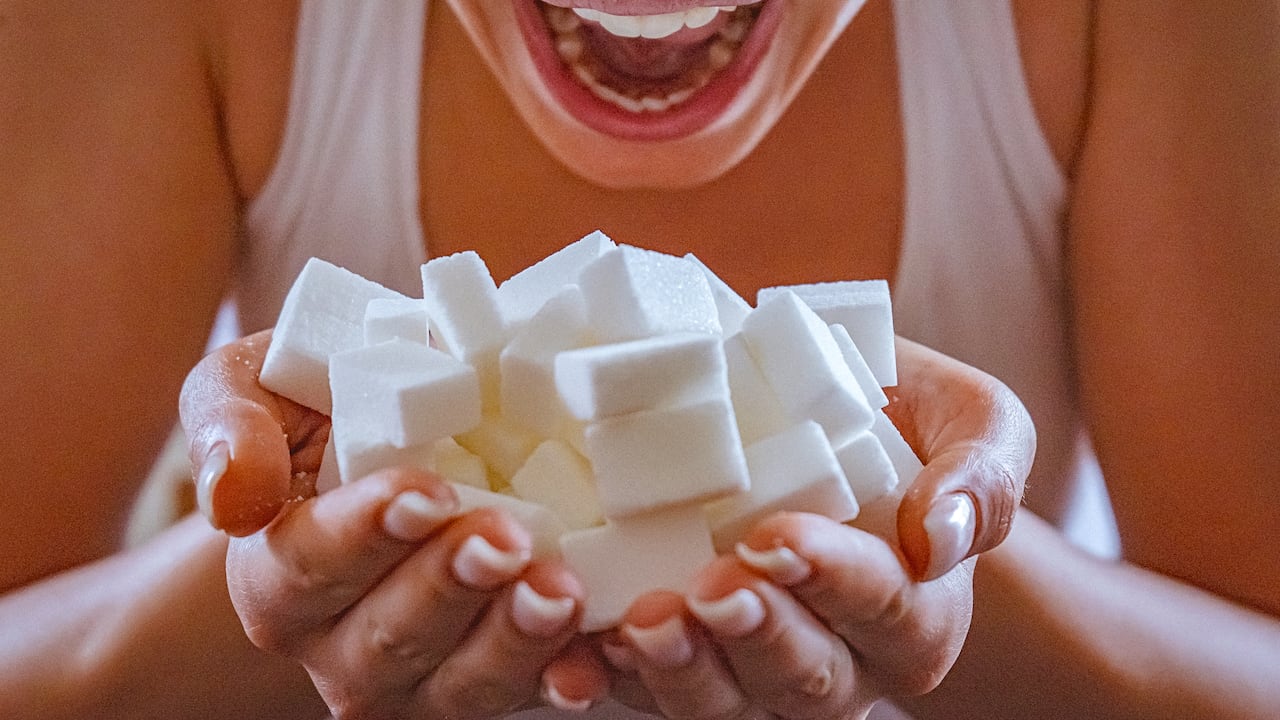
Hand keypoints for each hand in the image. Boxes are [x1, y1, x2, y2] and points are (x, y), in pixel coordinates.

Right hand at [179, 331, 608, 716]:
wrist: (392, 427)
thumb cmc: (321, 399)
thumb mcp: (252, 381)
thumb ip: (228, 420)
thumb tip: (234, 495)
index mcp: (276, 573)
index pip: (308, 566)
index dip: (366, 534)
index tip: (425, 494)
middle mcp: (339, 642)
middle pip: (388, 638)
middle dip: (451, 587)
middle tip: (506, 538)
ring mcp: (420, 674)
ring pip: (460, 683)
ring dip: (513, 641)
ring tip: (557, 590)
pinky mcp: (491, 677)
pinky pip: (527, 692)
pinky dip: (564, 677)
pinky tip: (591, 661)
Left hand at [600, 337, 1033, 717]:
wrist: (814, 418)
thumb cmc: (896, 416)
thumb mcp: (972, 418)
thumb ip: (984, 471)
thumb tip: (941, 537)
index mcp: (916, 610)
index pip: (887, 609)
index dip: (834, 580)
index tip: (776, 537)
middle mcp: (843, 660)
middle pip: (807, 678)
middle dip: (755, 636)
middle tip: (708, 587)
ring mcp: (756, 670)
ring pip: (727, 705)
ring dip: (682, 673)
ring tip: (642, 625)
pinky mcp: (686, 660)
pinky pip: (648, 689)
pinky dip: (611, 679)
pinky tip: (576, 659)